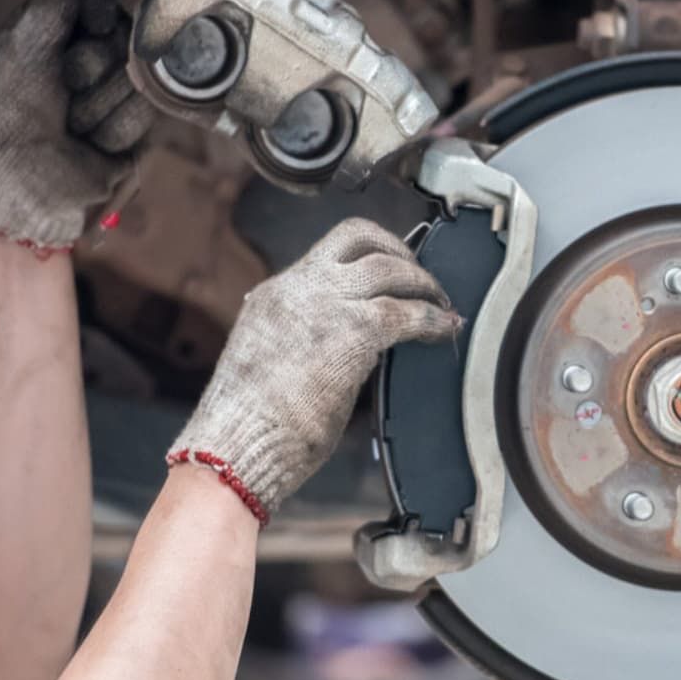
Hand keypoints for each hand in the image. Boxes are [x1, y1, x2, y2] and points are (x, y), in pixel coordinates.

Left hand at [0, 0, 153, 250]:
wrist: (23, 193)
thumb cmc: (7, 121)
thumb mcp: (24, 48)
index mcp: (57, 36)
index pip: (103, 0)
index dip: (99, 11)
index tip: (86, 23)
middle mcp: (89, 63)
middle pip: (125, 37)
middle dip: (92, 65)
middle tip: (64, 88)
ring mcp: (114, 97)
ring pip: (137, 76)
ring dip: (99, 104)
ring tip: (71, 125)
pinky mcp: (136, 131)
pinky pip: (145, 112)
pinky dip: (113, 129)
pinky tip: (89, 144)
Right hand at [167, 218, 459, 523]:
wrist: (236, 443)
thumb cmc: (250, 425)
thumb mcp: (270, 365)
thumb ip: (302, 344)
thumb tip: (338, 353)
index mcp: (274, 297)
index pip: (325, 254)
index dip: (366, 257)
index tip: (388, 271)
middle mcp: (298, 288)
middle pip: (358, 236)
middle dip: (397, 250)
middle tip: (420, 278)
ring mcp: (326, 304)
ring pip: (388, 266)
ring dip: (422, 282)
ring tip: (440, 304)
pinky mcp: (353, 332)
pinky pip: (406, 311)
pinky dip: (432, 318)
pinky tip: (443, 330)